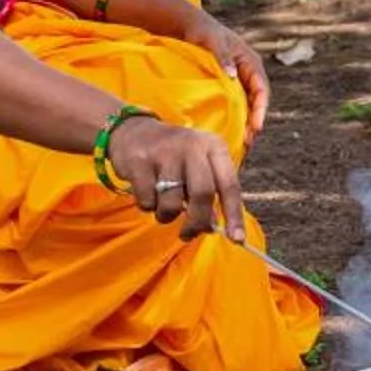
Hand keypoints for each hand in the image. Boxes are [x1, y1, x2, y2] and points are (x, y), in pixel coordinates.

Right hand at [107, 118, 244, 241]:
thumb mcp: (198, 166)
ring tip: (163, 207)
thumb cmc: (174, 157)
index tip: (237, 239)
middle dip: (197, 222)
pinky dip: (147, 206)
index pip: (229, 184)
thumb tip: (212, 228)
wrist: (134, 131)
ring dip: (166, 216)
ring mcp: (165, 151)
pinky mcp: (139, 160)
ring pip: (172, 203)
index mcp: (213, 146)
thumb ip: (210, 193)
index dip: (234, 215)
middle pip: (202, 194)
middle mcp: (192, 145)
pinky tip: (147, 193)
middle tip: (187, 234)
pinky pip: (147, 201)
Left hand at [187, 14, 272, 133]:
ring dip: (246, 123)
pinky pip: (237, 104)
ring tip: (242, 143)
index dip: (260, 109)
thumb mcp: (213, 42)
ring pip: (248, 105)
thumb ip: (223, 57)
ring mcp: (240, 79)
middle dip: (255, 121)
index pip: (261, 89)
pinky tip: (230, 132)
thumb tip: (233, 75)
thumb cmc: (204, 32)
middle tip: (248, 141)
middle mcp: (249, 72)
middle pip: (257, 101)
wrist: (192, 27)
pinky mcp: (229, 85)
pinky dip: (236, 117)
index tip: (256, 126)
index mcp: (251, 62)